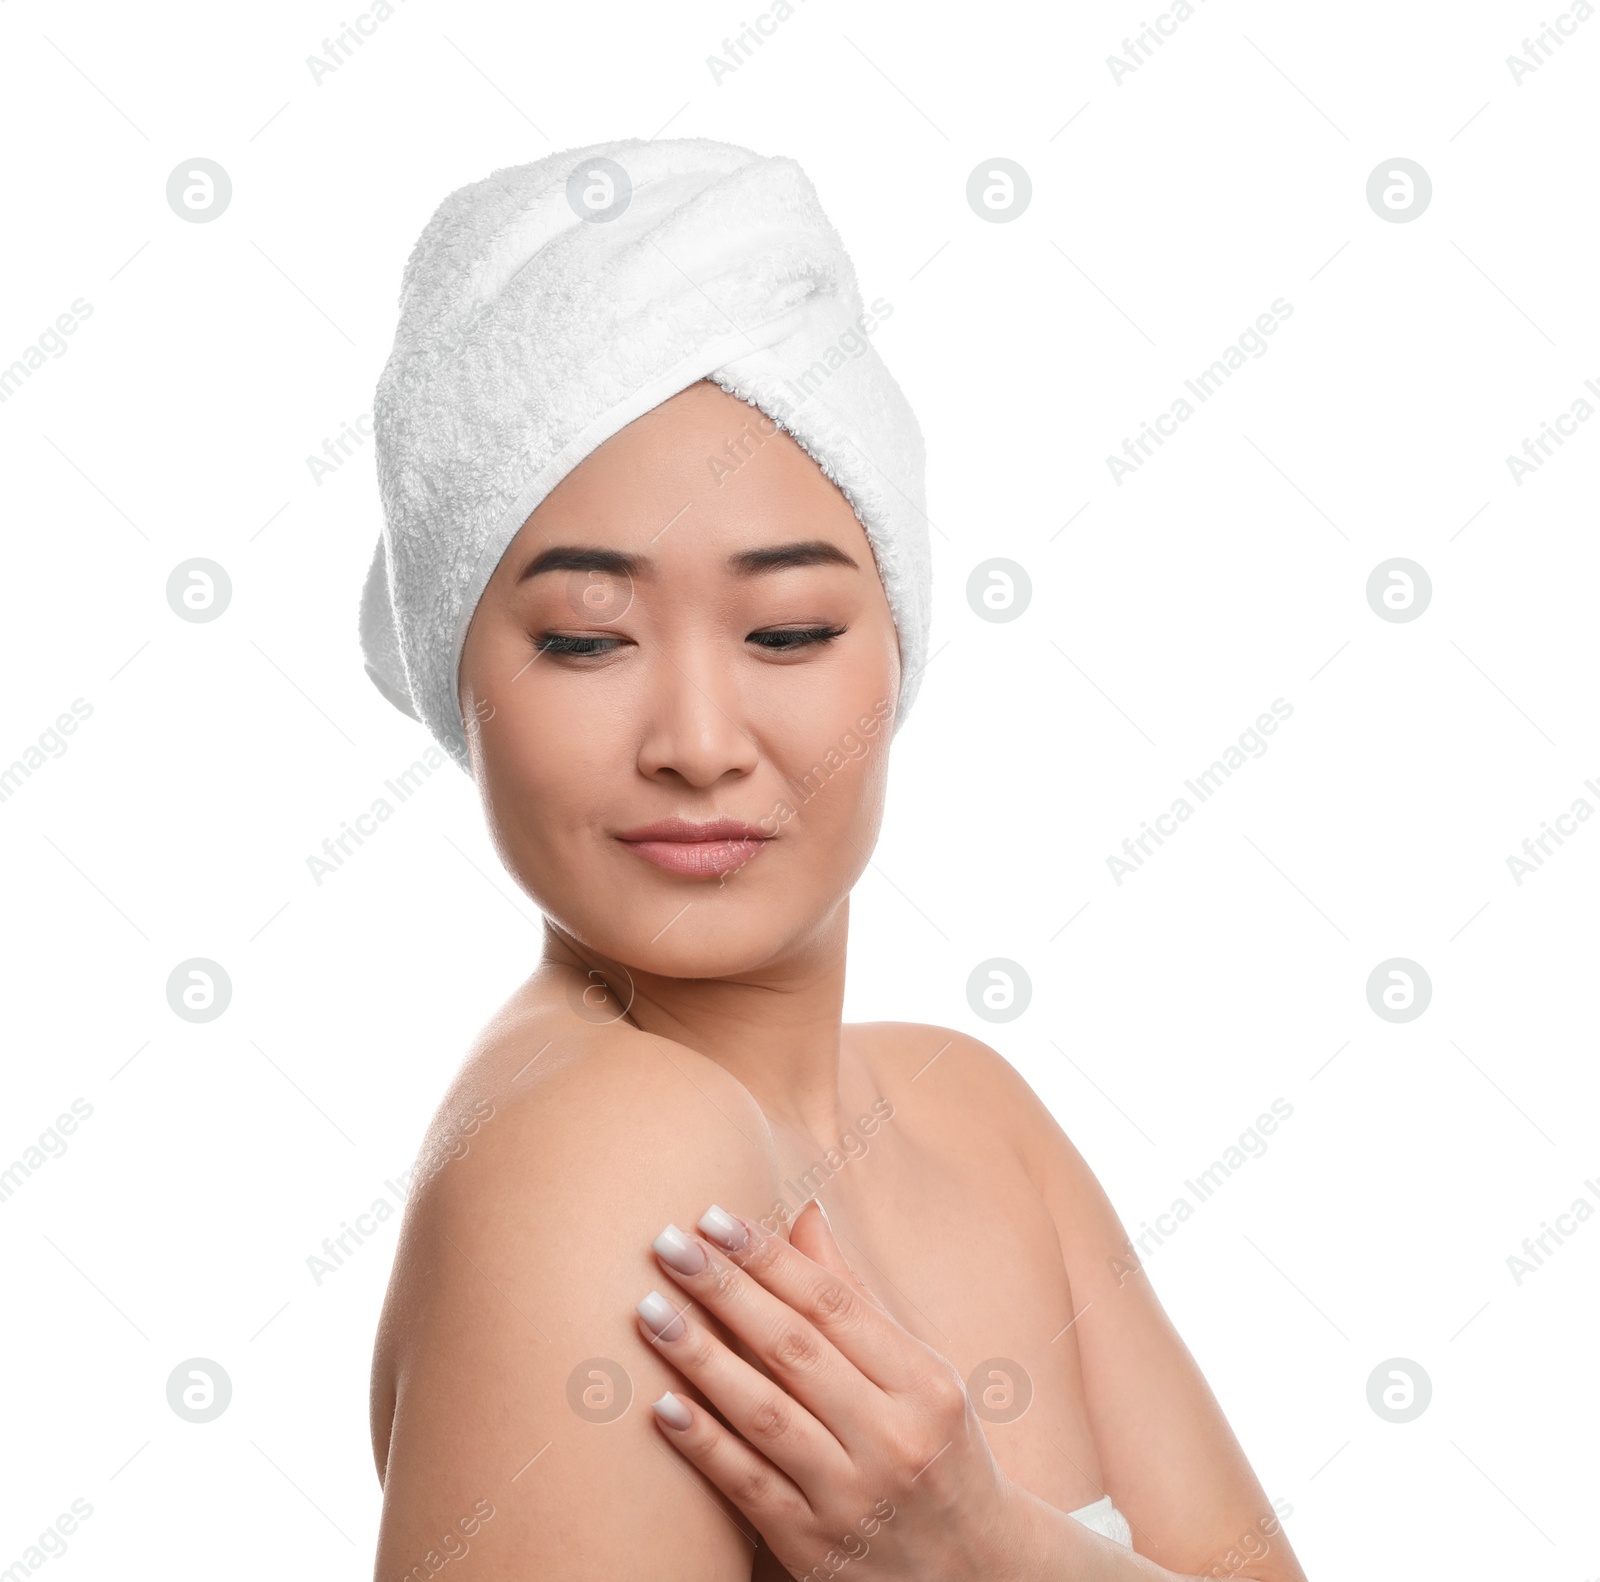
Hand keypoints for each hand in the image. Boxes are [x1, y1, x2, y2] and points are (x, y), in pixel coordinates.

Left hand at [632, 1200, 1041, 1580]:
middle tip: (666, 1245)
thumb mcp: (921, 1376)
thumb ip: (856, 1301)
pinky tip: (662, 1406)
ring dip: (701, 1359)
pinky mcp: (815, 1550)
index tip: (713, 1217)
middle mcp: (894, 1438)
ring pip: (766, 1415)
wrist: (978, 1576)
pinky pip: (750, 1488)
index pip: (834, 1304)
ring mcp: (854, 1498)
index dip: (769, 1257)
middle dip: (726, 1291)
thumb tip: (805, 1215)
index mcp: (924, 1384)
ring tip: (649, 1311)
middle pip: (794, 1350)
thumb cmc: (937, 1452)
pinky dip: (706, 1445)